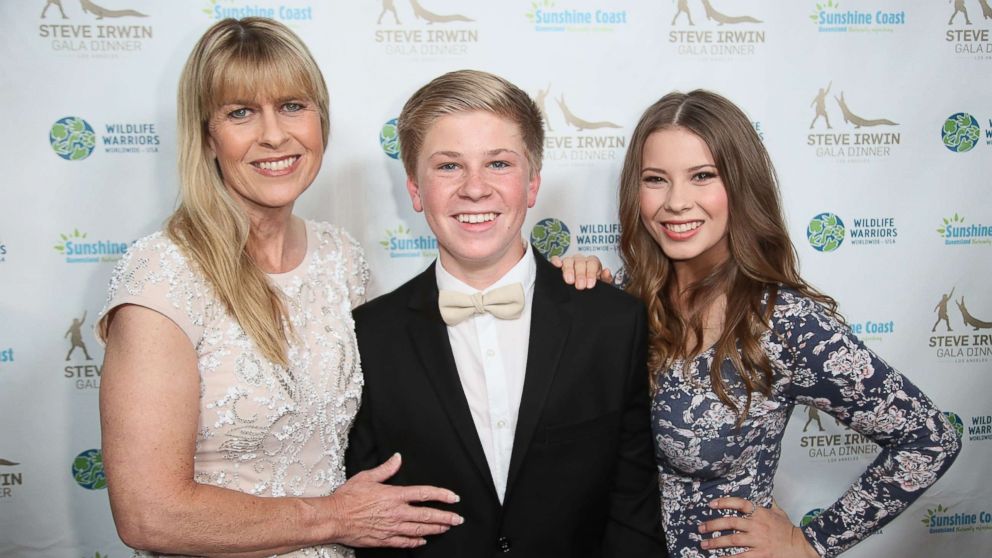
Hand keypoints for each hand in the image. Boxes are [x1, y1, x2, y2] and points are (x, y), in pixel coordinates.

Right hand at [328, 453, 462, 547]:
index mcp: (394, 495)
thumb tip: (397, 458)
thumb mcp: (367, 477)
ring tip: (446, 528)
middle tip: (458, 519)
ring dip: (435, 529)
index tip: (454, 498)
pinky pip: (404, 542)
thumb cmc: (347, 497)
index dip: (442, 495)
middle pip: (427, 515)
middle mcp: (396, 512)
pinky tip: (422, 541)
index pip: (424, 494)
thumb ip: (385, 469)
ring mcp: (392, 527)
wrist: (334, 518)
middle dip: (445, 517)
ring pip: (420, 530)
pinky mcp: (384, 539)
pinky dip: (415, 542)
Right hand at [550, 254, 612, 289]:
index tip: (590, 284)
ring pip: (568, 260)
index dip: (591, 273)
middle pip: (580, 261)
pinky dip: (555, 261)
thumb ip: (606, 279)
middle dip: (580, 274)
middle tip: (580, 286)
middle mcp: (581, 261)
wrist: (584, 296)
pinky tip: (557, 265)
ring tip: (569, 281)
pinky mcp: (559, 266)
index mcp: (593, 264)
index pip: (593, 263)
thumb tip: (606, 271)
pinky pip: (555, 259)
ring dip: (569, 270)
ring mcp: (569, 262)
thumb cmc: (591, 288)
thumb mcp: (602, 286)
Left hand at [698, 497, 818, 556]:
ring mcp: (758, 541)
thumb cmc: (789, 530)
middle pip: (731, 522)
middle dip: (713, 525)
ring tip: (704, 544)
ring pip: (732, 540)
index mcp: (761, 513)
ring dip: (716, 542)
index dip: (724, 502)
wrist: (801, 546)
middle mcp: (757, 525)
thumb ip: (770, 504)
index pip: (740, 504)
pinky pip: (740, 557)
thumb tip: (765, 495)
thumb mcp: (779, 513)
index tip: (711, 504)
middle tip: (701, 528)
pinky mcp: (760, 554)